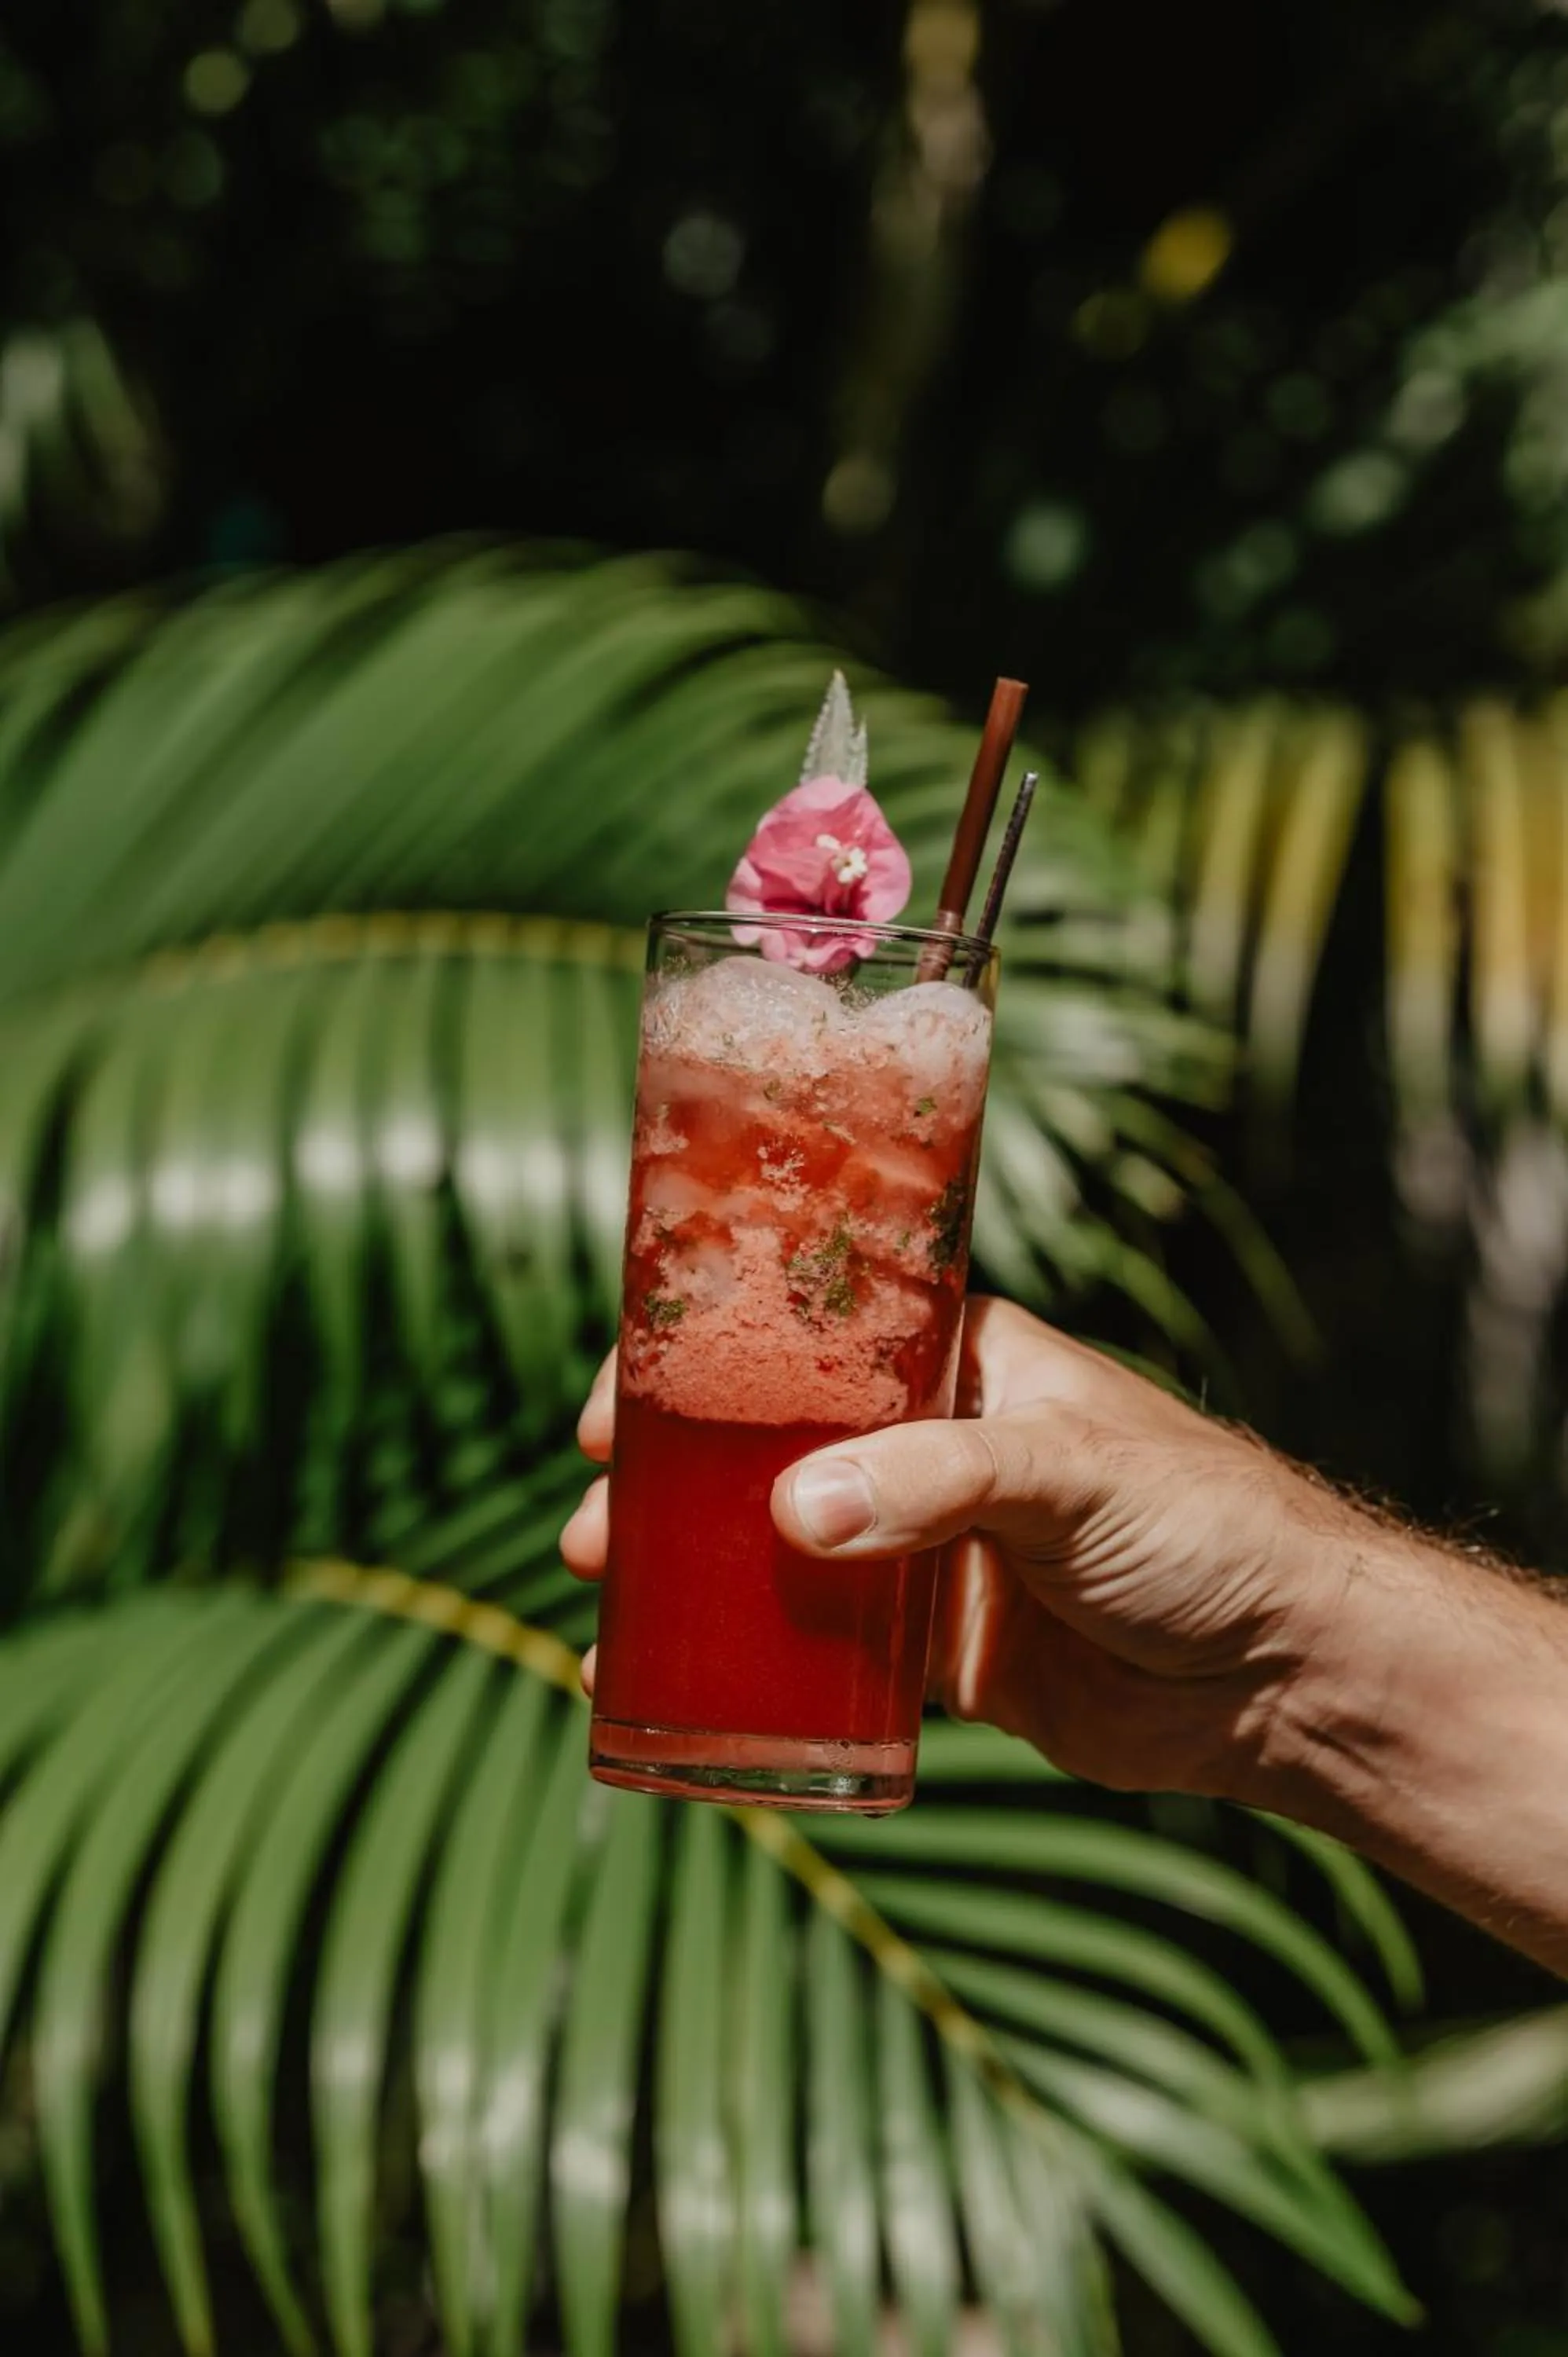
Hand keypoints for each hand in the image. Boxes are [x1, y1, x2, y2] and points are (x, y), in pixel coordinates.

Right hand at [561, 1298, 1354, 1801]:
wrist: (1285, 1675)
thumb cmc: (1201, 1526)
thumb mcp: (1069, 1473)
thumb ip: (938, 1485)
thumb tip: (791, 1517)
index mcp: (960, 1363)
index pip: (808, 1327)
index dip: (705, 1347)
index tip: (618, 1392)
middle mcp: (931, 1445)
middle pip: (767, 1439)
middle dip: (669, 1470)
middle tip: (586, 1513)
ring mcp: (927, 1549)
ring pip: (776, 1544)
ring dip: (687, 1563)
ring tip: (598, 1588)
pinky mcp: (938, 1650)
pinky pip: (818, 1648)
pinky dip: (745, 1663)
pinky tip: (669, 1685)